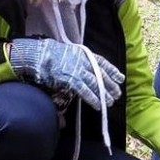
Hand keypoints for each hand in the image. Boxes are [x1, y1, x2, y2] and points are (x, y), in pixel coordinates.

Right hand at [9, 38, 123, 108]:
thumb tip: (82, 71)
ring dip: (104, 94)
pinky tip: (99, 105)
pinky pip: (85, 90)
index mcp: (83, 53)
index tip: (120, 78)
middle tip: (118, 93)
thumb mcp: (68, 53)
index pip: (102, 62)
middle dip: (111, 84)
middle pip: (102, 74)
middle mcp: (83, 60)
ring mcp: (78, 70)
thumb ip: (77, 61)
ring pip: (96, 83)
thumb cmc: (49, 54)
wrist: (39, 54)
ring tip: (111, 102)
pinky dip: (93, 99)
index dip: (112, 70)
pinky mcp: (71, 79)